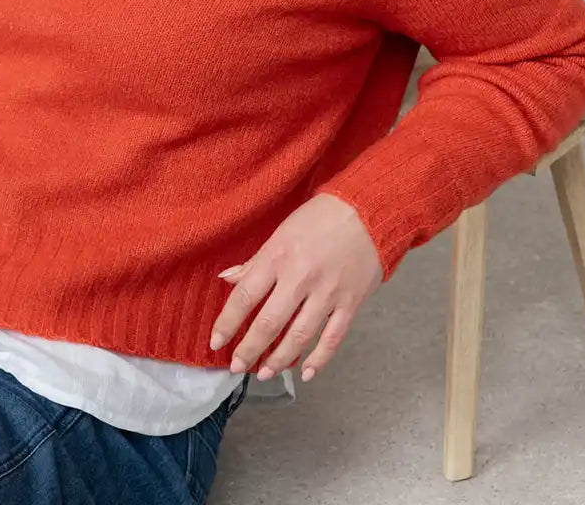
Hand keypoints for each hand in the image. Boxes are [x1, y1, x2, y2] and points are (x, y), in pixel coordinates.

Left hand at [209, 193, 382, 381]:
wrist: (367, 211)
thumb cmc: (319, 218)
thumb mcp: (281, 232)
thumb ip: (255, 261)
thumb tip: (226, 279)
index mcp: (278, 257)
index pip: (245, 296)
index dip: (227, 323)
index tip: (216, 342)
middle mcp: (300, 278)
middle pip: (269, 323)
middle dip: (250, 349)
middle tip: (237, 367)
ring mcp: (327, 293)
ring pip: (299, 336)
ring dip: (280, 359)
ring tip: (264, 373)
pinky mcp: (351, 303)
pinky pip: (333, 338)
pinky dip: (319, 359)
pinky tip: (307, 374)